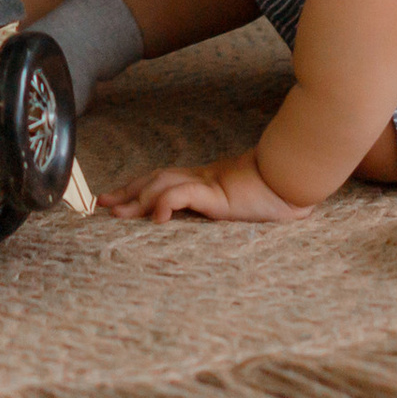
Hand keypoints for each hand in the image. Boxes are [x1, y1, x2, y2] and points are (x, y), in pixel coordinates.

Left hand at [97, 147, 307, 223]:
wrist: (296, 181)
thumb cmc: (275, 195)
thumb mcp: (241, 207)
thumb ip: (223, 208)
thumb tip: (208, 219)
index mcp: (205, 181)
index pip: (163, 180)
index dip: (137, 188)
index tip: (113, 199)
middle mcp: (202, 178)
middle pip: (155, 179)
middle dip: (126, 191)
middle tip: (100, 203)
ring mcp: (209, 183)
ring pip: (163, 184)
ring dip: (137, 198)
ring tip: (115, 213)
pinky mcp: (218, 192)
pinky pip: (186, 194)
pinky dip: (166, 203)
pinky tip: (155, 217)